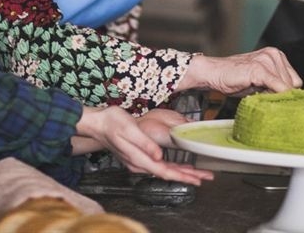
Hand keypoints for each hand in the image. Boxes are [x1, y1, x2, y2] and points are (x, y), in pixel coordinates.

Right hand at [73, 106, 212, 185]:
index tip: (197, 179)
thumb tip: (158, 155)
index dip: (182, 176)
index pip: (164, 171)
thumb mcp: (130, 129)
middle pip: (167, 173)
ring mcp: (138, 161)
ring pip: (164, 170)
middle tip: (205, 178)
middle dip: (187, 176)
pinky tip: (178, 167)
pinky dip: (171, 167)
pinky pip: (159, 165)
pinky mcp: (138, 156)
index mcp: (138, 158)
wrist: (98, 123)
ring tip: (197, 174)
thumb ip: (145, 144)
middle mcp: (139, 163)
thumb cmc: (112, 123)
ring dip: (181, 172)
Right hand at [178, 47, 301, 95]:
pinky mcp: (260, 68)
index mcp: (277, 55)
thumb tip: (292, 101)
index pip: (296, 81)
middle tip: (261, 95)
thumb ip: (276, 86)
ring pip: (286, 88)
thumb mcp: (261, 81)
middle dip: (279, 95)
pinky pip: (278, 87)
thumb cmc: (236, 78)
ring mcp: (267, 60)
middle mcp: (274, 54)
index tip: (274, 98)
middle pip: (293, 85)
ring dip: (272, 96)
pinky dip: (275, 96)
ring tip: (255, 92)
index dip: (286, 92)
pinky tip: (262, 97)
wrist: (213, 73)